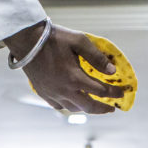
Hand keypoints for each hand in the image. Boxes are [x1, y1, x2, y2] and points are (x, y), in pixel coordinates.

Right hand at [8, 23, 124, 113]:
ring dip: (87, 108)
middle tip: (111, 108)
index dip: (114, 94)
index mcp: (75, 78)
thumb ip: (97, 57)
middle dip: (102, 109)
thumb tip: (112, 71)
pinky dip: (70, 106)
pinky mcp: (43, 93)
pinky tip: (74, 102)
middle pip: (89, 107)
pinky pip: (59, 106)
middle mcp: (64, 90)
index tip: (122, 94)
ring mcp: (53, 93)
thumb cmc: (54, 38)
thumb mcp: (79, 41)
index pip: (101, 91)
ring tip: (93, 104)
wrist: (26, 40)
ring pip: (74, 109)